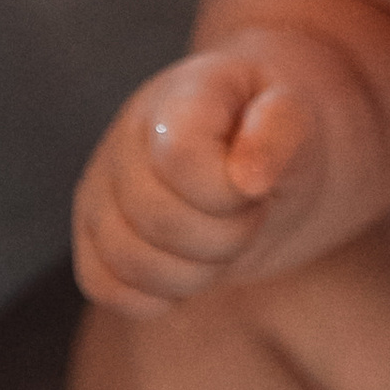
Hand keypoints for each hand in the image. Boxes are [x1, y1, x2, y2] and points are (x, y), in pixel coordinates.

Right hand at [72, 41, 367, 314]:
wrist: (256, 158)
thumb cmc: (277, 136)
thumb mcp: (298, 122)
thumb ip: (281, 133)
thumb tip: (247, 178)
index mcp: (178, 96)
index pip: (180, 159)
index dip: (228, 194)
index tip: (257, 186)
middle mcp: (126, 137)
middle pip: (159, 220)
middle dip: (226, 237)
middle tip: (248, 215)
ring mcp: (100, 187)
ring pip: (130, 262)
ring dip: (197, 272)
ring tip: (222, 237)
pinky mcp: (90, 237)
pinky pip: (105, 287)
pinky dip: (158, 293)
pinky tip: (190, 262)